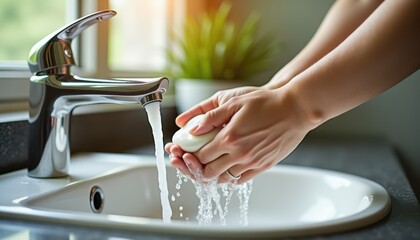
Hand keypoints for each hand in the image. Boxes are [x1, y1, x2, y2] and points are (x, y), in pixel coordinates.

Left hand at [167, 86, 315, 182]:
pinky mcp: (263, 166)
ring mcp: (252, 162)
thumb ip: (208, 115)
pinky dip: (228, 177)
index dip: (187, 156)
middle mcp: (240, 154)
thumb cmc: (265, 101)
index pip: (199, 156)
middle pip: (208, 172)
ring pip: (223, 179)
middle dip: (194, 168)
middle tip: (191, 160)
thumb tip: (188, 128)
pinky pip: (240, 180)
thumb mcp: (233, 100)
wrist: (295, 109)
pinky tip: (224, 167)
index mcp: (229, 138)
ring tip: (206, 164)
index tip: (183, 152)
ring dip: (210, 174)